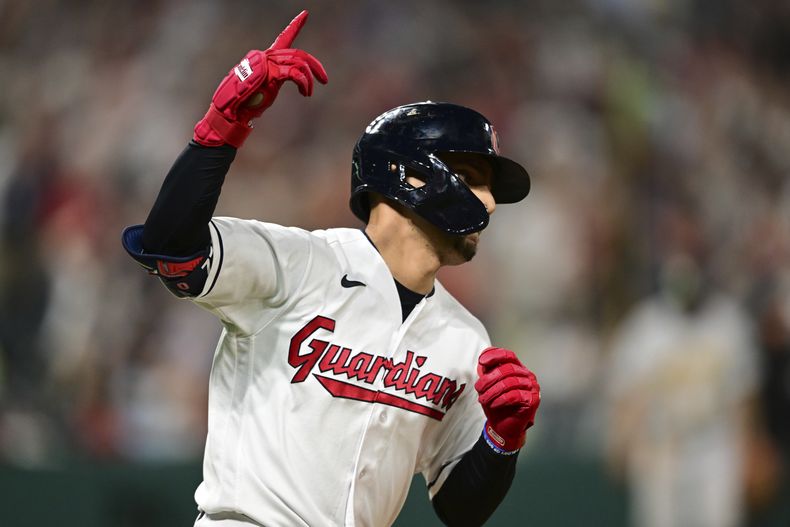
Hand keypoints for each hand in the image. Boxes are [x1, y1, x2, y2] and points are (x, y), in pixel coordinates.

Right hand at [193, 10, 327, 147]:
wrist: (232, 111)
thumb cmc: (247, 103)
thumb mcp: (264, 86)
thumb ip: (274, 78)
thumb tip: (287, 80)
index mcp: (265, 57)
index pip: (283, 38)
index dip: (295, 26)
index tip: (305, 14)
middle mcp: (266, 56)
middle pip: (298, 54)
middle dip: (315, 66)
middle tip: (325, 79)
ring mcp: (267, 63)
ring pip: (299, 62)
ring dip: (309, 78)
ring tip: (308, 92)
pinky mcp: (270, 73)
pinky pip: (294, 73)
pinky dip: (303, 82)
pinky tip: (305, 92)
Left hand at [475, 347, 539, 452]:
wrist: (503, 427)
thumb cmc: (497, 405)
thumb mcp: (488, 386)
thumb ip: (487, 372)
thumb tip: (482, 361)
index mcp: (518, 368)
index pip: (508, 355)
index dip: (495, 355)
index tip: (481, 361)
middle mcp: (527, 375)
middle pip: (507, 369)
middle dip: (489, 379)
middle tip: (478, 389)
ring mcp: (532, 387)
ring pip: (510, 382)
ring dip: (493, 391)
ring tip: (484, 399)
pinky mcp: (533, 400)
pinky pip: (515, 395)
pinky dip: (501, 399)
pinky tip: (494, 404)